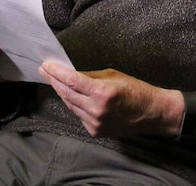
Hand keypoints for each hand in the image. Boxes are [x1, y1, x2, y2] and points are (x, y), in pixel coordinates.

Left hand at [38, 62, 182, 137]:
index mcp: (102, 92)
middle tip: (44, 71)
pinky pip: (78, 115)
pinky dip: (74, 104)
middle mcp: (96, 109)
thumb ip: (90, 76)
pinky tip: (72, 96)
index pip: (72, 81)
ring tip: (54, 80)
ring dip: (62, 92)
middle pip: (66, 93)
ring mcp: (95, 123)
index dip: (56, 72)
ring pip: (70, 105)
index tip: (46, 65)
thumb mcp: (113, 75)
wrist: (151, 113)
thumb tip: (70, 74)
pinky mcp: (95, 131)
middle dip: (54, 81)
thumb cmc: (135, 90)